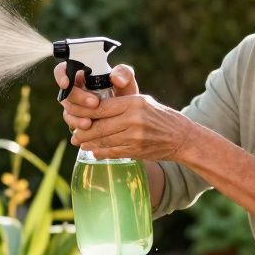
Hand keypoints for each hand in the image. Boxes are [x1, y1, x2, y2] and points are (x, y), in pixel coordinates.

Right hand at [56, 63, 138, 131]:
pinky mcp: (75, 120)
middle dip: (79, 97)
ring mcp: (74, 106)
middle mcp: (75, 90)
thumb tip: (115, 78)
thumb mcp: (128, 84)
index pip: (64, 70)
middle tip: (95, 103)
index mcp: (84, 75)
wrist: (126, 119)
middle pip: (66, 92)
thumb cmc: (124, 97)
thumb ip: (124, 74)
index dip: (61, 75)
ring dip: (78, 114)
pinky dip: (78, 124)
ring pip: (68, 108)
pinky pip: (71, 121)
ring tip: (90, 119)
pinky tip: (87, 126)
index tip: (66, 83)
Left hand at [69, 68, 193, 161]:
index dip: (85, 112)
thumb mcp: (142, 102)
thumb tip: (94, 108)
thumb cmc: (159, 116)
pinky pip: (112, 152)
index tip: (76, 115)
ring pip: (104, 140)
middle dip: (83, 131)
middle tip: (74, 135)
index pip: (101, 107)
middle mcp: (133, 119)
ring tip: (80, 143)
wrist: (180, 137)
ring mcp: (134, 137)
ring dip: (89, 143)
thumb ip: (119, 104)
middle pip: (99, 126)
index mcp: (133, 103)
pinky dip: (100, 152)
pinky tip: (94, 151)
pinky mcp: (135, 151)